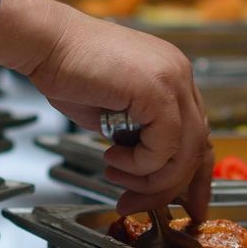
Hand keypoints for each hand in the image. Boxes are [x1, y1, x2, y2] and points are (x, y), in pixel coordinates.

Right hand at [0, 0, 212, 216]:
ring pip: (185, 152)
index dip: (195, 175)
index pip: (200, 134)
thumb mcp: (111, 111)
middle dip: (169, 187)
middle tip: (137, 203)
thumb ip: (135, 134)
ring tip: (116, 177)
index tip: (186, 204)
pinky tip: (110, 155)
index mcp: (173, 78)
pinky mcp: (158, 90)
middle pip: (199, 148)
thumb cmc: (66, 70)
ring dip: (149, 178)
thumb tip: (142, 167)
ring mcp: (174, 80)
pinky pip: (164, 146)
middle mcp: (181, 76)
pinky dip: (139, 163)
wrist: (46, 43)